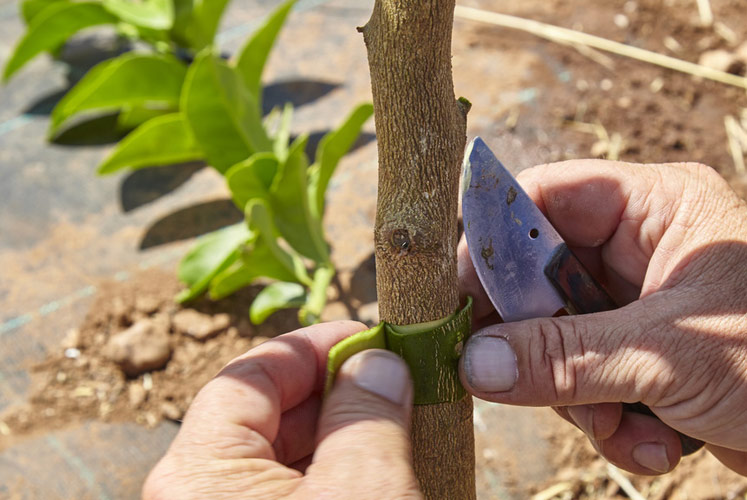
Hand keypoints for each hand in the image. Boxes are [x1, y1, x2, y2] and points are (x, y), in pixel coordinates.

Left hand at [143, 321, 420, 499]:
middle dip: (331, 391)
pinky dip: (326, 474)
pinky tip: (370, 470)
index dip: (312, 348)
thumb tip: (375, 362)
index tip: (366, 338)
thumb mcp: (363, 491)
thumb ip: (365, 415)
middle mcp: (194, 494)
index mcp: (197, 474)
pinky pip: (282, 491)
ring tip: (391, 426)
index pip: (250, 376)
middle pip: (262, 415)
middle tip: (389, 380)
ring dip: (335, 435)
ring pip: (275, 457)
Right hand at [457, 160, 746, 475]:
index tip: (458, 298)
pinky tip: (654, 445)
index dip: (494, 242)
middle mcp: (641, 248)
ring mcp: (640, 304)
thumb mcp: (671, 356)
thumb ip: (565, 357)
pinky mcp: (643, 354)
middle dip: (538, 342)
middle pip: (540, 278)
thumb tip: (472, 364)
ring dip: (576, 395)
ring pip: (558, 337)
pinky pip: (588, 376)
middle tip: (513, 380)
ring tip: (621, 429)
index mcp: (655, 208)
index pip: (545, 198)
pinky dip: (607, 418)